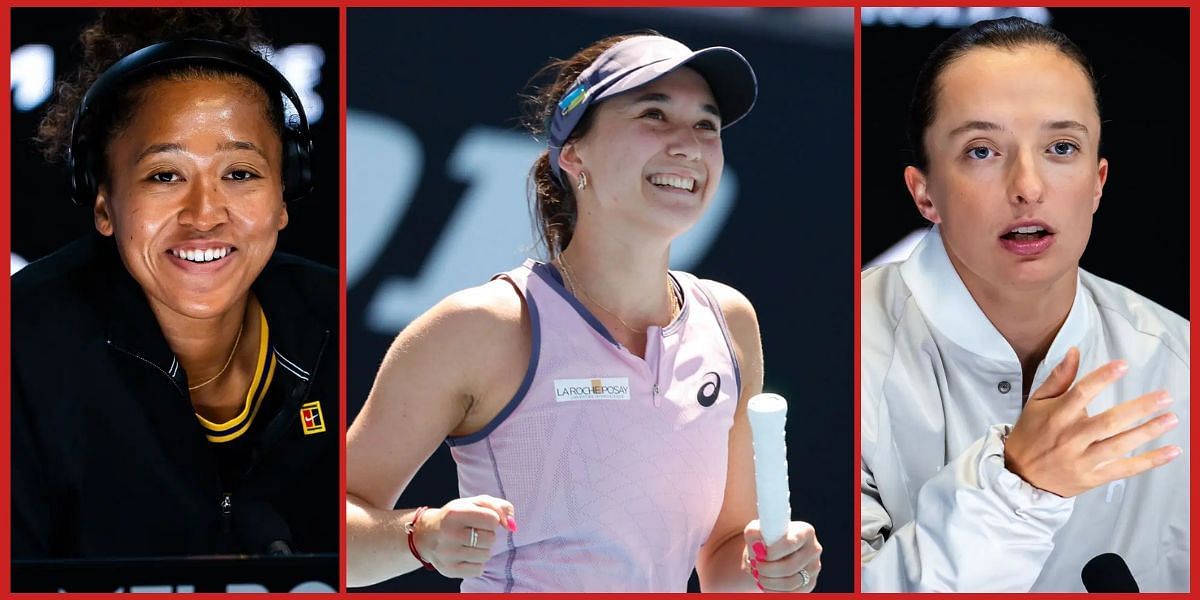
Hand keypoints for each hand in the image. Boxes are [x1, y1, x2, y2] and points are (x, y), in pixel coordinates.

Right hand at [414, 495, 516, 577]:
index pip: (492, 519)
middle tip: (473, 532)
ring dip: (483, 549)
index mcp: (454, 513)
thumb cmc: (455, 516)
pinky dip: (476, 563)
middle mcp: (449, 534)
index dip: (492, 519)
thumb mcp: (473, 503)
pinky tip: (465, 555)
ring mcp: (448, 554)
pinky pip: (479, 569)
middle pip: (491, 539)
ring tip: (468, 543)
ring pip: (486, 555)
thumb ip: (498, 507)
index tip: (481, 519)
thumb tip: (513, 526)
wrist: (426, 535)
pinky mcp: (449, 570)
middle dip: (487, 535)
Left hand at [742, 519, 820, 591]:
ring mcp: (814, 568)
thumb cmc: (765, 538)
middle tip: (756, 566)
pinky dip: (774, 592)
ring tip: (758, 575)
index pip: (789, 544)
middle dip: (767, 570)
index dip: (771, 553)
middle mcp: (814, 549)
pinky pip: (792, 594)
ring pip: (790, 583)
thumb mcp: (757, 530)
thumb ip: (754, 534)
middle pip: (790, 567)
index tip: (759, 555)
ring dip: (769, 582)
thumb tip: (757, 547)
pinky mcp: (810, 584)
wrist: (773, 552)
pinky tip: (765, 585)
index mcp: (805, 531)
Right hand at [1004, 347, 1180, 497]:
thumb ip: (1058, 378)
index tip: (1123, 366)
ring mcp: (1082, 459)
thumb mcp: (1036, 402)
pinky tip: (1170, 451)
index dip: (1102, 378)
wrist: (1020, 475)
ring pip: (1120, 445)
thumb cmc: (1030, 435)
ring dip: (1148, 432)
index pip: (1081, 393)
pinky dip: (1149, 461)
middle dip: (1139, 408)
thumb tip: (1074, 353)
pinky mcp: (1093, 477)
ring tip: (1171, 418)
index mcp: (1056, 416)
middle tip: (1164, 397)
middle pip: (1108, 422)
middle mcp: (1070, 438)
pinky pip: (1125, 469)